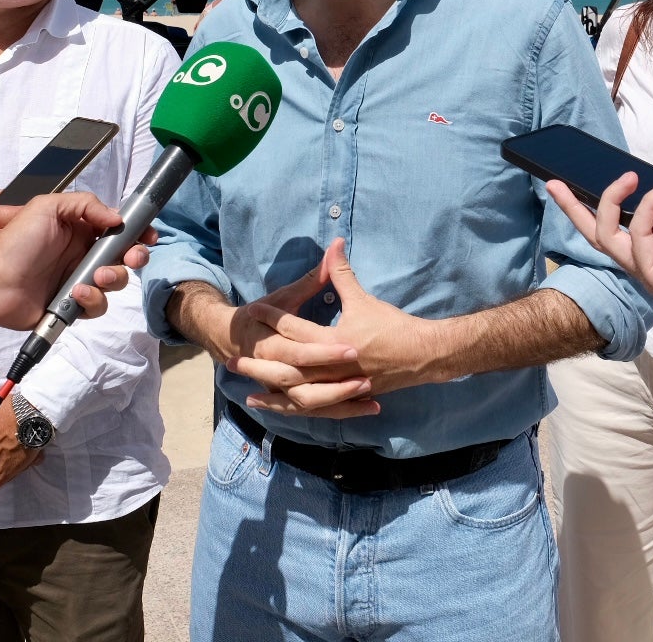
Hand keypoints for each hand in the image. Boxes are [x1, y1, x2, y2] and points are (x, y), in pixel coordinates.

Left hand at [0, 191, 151, 327]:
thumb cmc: (16, 240)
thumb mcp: (47, 206)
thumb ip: (86, 204)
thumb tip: (118, 219)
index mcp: (80, 231)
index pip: (118, 230)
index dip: (137, 232)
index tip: (148, 235)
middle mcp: (83, 256)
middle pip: (123, 258)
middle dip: (134, 257)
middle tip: (132, 258)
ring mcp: (78, 282)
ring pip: (114, 284)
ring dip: (112, 279)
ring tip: (95, 277)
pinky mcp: (72, 308)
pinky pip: (96, 307)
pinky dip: (92, 301)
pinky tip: (75, 294)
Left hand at [240, 240, 438, 418]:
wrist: (421, 355)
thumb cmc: (391, 326)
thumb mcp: (363, 299)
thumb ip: (342, 274)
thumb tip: (333, 244)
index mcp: (335, 342)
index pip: (295, 330)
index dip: (272, 319)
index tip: (252, 311)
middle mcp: (333, 369)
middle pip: (287, 370)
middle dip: (258, 365)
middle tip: (231, 360)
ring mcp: (338, 387)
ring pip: (296, 395)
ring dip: (270, 393)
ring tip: (245, 390)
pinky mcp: (344, 398)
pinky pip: (312, 407)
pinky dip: (291, 408)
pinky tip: (276, 407)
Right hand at [546, 161, 652, 314]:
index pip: (621, 223)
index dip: (599, 202)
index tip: (577, 179)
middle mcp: (651, 259)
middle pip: (599, 235)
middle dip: (574, 209)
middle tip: (554, 182)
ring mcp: (651, 272)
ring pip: (608, 237)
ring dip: (613, 201)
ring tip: (630, 176)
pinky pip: (637, 239)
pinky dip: (647, 209)